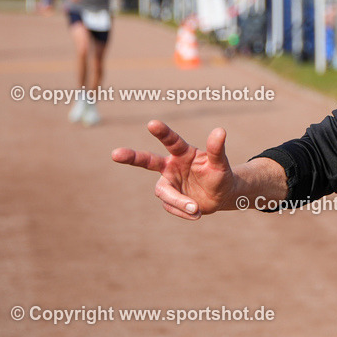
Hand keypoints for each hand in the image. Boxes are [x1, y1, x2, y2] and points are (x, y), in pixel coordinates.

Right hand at [111, 120, 235, 219]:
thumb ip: (217, 149)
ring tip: (196, 208)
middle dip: (131, 157)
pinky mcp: (168, 198)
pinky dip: (184, 210)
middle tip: (115, 154)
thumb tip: (220, 130)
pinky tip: (197, 212)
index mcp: (183, 153)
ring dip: (178, 200)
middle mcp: (171, 165)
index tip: (152, 123)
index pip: (171, 141)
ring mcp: (168, 182)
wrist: (220, 196)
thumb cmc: (220, 175)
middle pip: (147, 160)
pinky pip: (171, 206)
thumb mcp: (221, 164)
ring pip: (163, 191)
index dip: (162, 132)